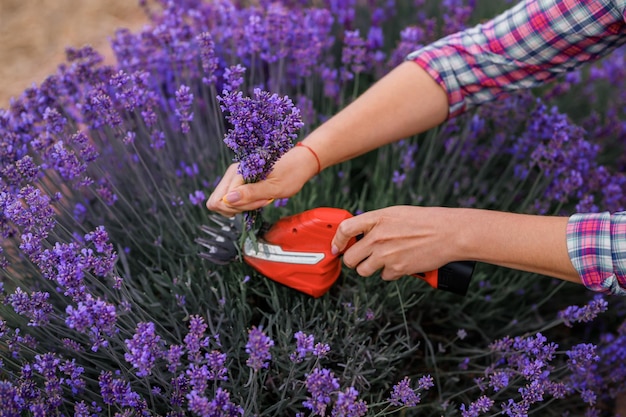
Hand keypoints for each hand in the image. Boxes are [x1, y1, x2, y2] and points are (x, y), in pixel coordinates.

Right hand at [206, 144, 319, 216]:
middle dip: (237, 208)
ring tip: (262, 199)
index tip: (260, 201)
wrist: (299, 163)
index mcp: (239, 171)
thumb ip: (251, 193)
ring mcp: (235, 177)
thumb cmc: (291, 174)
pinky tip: (259, 198)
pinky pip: (233, 199)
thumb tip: (228, 199)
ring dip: (242, 206)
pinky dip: (244, 203)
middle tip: (260, 201)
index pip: (220, 200)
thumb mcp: (275, 188)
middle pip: (217, 201)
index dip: (239, 207)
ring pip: (224, 202)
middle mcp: (233, 173)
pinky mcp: (239, 182)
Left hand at [331, 206, 460, 280]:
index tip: (337, 247)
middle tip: (361, 258)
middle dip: (353, 261)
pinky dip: (392, 273)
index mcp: (377, 218)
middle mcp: (378, 236)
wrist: (450, 233)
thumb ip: (377, 223)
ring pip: (363, 271)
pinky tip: (402, 262)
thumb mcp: (397, 213)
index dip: (337, 240)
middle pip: (350, 258)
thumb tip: (361, 234)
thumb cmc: (426, 221)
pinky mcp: (397, 269)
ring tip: (384, 260)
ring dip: (370, 268)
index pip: (345, 229)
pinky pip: (384, 276)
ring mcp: (386, 254)